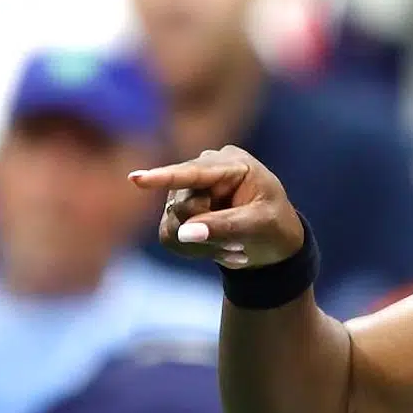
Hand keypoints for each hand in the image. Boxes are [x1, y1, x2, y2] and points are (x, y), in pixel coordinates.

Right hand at [129, 145, 303, 269]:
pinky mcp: (177, 212)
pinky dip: (195, 250)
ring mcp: (187, 190)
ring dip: (204, 244)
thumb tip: (184, 232)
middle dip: (207, 231)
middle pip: (183, 205)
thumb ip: (225, 226)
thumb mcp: (260, 225)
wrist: (275, 243)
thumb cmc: (276, 226)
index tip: (136, 180)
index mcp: (231, 163)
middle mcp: (204, 171)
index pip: (193, 172)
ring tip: (235, 248)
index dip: (165, 177)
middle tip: (239, 245)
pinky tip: (221, 249)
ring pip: (174, 224)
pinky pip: (170, 236)